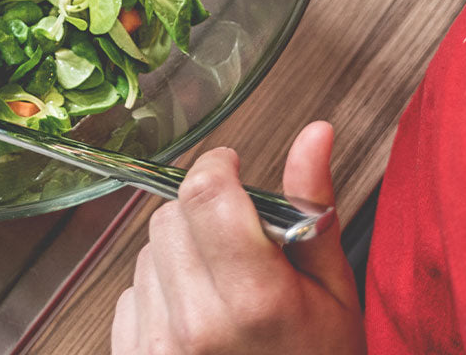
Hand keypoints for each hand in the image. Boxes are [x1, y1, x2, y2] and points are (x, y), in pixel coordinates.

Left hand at [111, 122, 365, 354]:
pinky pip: (131, 294)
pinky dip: (160, 295)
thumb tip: (314, 132)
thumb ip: (313, 205)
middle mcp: (200, 325)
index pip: (206, 190)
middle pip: (172, 214)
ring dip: (181, 255)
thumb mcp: (333, 291)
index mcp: (257, 299)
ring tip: (223, 293)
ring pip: (148, 250)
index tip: (232, 169)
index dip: (218, 166)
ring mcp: (161, 350)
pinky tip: (198, 323)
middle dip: (203, 213)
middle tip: (239, 245)